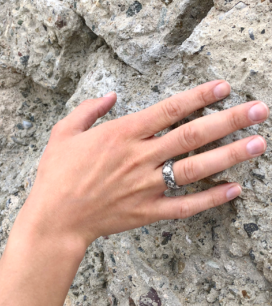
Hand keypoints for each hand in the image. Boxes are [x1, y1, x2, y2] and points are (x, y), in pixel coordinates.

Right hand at [23, 80, 267, 248]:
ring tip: (257, 144)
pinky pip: (185, 206)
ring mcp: (147, 186)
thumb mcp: (64, 132)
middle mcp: (140, 158)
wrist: (55, 219)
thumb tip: (112, 96)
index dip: (199, 96)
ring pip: (195, 168)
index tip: (224, 87)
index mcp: (122, 134)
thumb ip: (89, 110)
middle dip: (228, 121)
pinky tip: (233, 190)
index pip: (169, 110)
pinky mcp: (148, 211)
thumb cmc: (57, 174)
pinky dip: (210, 198)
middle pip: (192, 135)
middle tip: (259, 111)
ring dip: (228, 155)